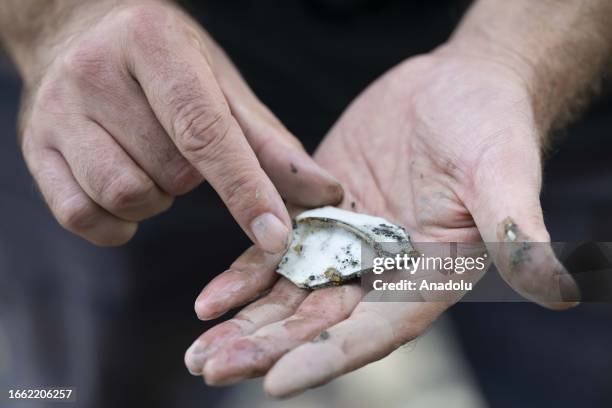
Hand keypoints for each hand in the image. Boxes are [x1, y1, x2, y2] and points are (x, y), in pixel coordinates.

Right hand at [17, 2, 340, 246]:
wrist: (80, 33)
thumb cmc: (166, 64)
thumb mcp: (222, 87)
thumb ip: (271, 144)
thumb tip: (328, 191)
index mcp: (154, 46)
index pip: (205, 131)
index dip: (244, 189)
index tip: (276, 235)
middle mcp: (97, 73)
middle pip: (171, 172)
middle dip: (194, 179)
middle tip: (183, 149)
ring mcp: (58, 112)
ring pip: (127, 195)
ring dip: (157, 197)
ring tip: (154, 163)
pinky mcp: (34, 149)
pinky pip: (83, 216)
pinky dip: (117, 220)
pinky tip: (127, 187)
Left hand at [185, 48, 578, 394]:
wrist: (454, 86)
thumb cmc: (490, 126)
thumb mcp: (503, 173)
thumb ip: (512, 230)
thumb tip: (558, 289)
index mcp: (426, 278)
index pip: (374, 331)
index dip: (327, 356)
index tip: (277, 381)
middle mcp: (383, 273)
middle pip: (320, 324)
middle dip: (268, 349)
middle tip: (213, 370)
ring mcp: (347, 246)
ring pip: (291, 297)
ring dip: (246, 326)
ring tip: (200, 352)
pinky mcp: (320, 216)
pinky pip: (276, 253)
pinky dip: (245, 277)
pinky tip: (210, 301)